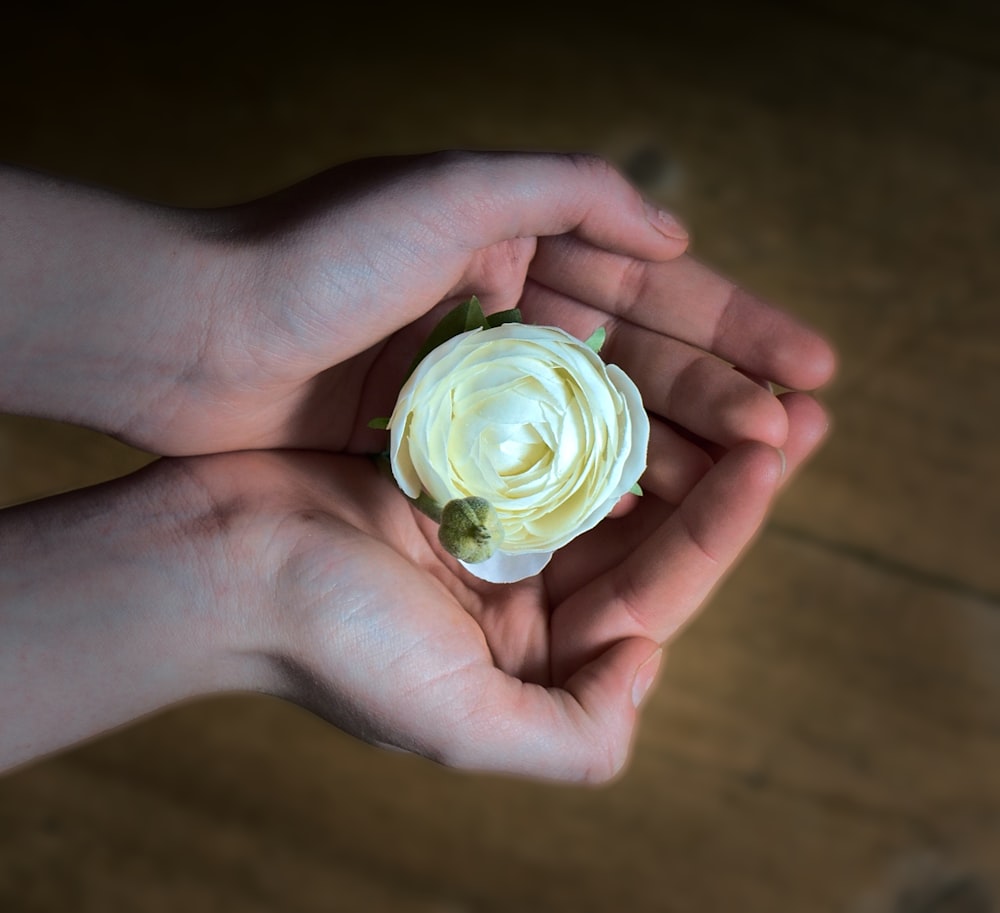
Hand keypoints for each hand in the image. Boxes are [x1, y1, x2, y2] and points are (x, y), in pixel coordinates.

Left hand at [0, 153, 832, 461]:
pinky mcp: (440, 440)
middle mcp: (508, 311)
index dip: (738, 330)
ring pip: (600, 418)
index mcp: (521, 245)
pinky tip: (651, 510)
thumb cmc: (316, 257)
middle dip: (722, 397)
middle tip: (796, 441)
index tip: (811, 372)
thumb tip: (674, 231)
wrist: (194, 337)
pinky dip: (595, 484)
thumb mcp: (449, 189)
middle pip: (640, 360)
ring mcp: (477, 383)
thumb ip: (569, 191)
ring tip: (748, 482)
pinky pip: (540, 465)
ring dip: (674, 448)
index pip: (656, 289)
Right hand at [263, 393, 827, 781]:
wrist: (212, 563)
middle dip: (725, 464)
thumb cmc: (332, 645)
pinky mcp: (454, 457)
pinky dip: (592, 391)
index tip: (783, 448)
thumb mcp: (464, 726)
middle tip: (797, 401)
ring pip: (608, 464)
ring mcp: (491, 517)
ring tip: (747, 371)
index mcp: (537, 650)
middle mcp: (523, 584)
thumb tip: (650, 663)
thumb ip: (575, 734)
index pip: (658, 587)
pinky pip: (544, 420)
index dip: (728, 522)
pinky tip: (643, 354)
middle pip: (649, 521)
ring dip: (674, 419)